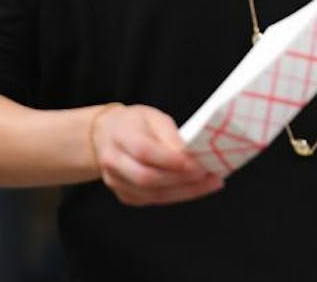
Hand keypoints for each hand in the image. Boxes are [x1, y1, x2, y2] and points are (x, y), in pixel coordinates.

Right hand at [89, 104, 223, 205]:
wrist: (106, 135)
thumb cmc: (134, 123)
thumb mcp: (153, 117)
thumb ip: (170, 136)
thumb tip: (191, 154)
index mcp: (120, 135)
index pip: (145, 152)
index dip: (173, 161)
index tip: (199, 163)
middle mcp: (113, 161)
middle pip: (147, 178)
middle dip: (182, 180)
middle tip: (210, 176)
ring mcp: (115, 181)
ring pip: (151, 195)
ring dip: (184, 192)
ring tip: (210, 184)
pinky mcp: (123, 194)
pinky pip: (151, 200)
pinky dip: (176, 196)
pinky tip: (195, 189)